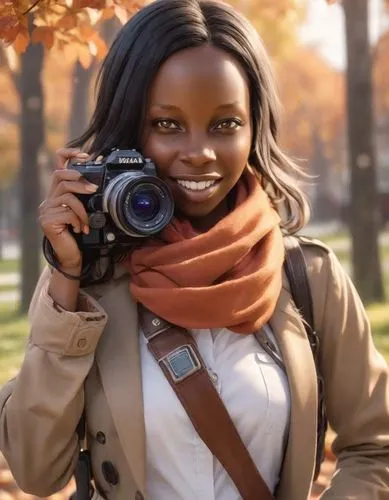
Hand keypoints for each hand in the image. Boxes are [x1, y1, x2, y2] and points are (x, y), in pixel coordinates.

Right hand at [39, 148, 97, 271]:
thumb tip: (98, 184)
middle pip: (60, 176)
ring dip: (82, 208)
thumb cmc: (80, 233)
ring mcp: (46, 210)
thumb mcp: (84, 211)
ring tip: (87, 221)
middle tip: (93, 189)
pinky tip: (81, 229)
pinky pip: (68, 213)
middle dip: (79, 180)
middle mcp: (49, 199)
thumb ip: (85, 198)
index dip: (69, 154)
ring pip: (67, 196)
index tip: (85, 154)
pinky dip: (79, 220)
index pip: (58, 165)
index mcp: (58, 193)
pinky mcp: (47, 221)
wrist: (71, 256)